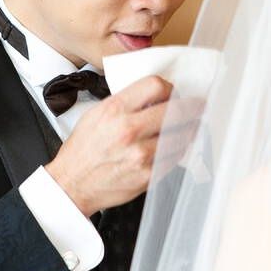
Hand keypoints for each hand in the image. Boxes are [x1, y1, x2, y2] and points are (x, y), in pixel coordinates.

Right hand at [45, 76, 203, 215]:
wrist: (72, 184)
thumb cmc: (83, 150)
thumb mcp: (96, 114)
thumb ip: (125, 102)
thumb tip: (153, 95)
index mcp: (115, 110)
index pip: (155, 86)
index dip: (170, 87)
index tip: (174, 93)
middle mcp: (129, 130)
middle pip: (175, 109)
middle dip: (192, 106)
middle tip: (198, 106)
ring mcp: (140, 154)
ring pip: (181, 134)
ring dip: (190, 129)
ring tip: (191, 126)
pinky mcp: (148, 175)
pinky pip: (175, 157)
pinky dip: (179, 150)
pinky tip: (177, 146)